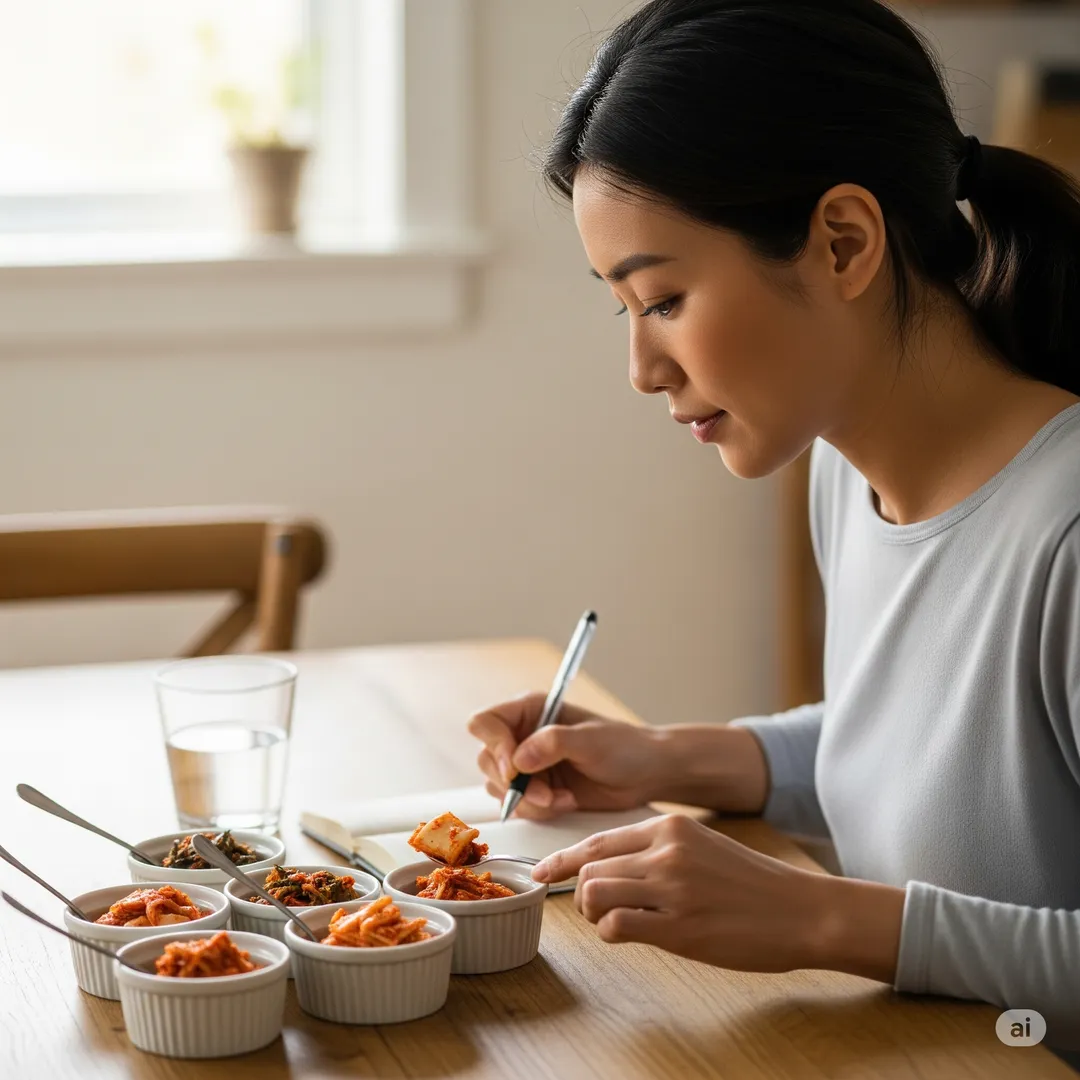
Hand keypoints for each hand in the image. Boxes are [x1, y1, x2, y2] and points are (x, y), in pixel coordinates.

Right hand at [467, 692, 660, 819]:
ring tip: (563, 798)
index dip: (494, 747)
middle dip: (516, 784)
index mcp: (530, 710)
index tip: (515, 769)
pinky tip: (566, 802)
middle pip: (487, 760)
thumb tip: (517, 759)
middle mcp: (522, 735)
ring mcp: (527, 764)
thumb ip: (553, 743)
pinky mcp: (536, 789)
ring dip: (529, 800)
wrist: (646, 774)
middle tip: (547, 793)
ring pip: (498, 787)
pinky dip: (538, 810)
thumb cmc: (625, 746)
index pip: (486, 723)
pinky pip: (517, 805)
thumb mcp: (590, 740)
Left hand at [532, 814, 904, 979]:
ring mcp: (672, 888)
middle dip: (581, 893)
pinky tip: (630, 935)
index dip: (563, 859)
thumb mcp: (701, 846)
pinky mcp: (680, 927)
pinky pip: (616, 927)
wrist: (801, 909)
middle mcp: (666, 851)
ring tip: (613, 922)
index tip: (541, 872)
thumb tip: (607, 868)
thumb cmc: (751, 883)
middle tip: (596, 910)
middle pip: (590, 868)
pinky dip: (611, 934)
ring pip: (595, 894)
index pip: (598, 840)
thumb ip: (656, 850)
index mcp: (670, 826)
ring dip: (593, 913)